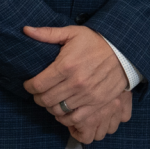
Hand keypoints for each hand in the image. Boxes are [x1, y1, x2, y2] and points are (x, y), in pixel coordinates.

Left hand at [22, 25, 133, 145]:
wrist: (124, 51)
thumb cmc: (96, 41)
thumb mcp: (72, 33)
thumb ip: (47, 33)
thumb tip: (26, 30)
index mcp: (66, 65)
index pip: (37, 84)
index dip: (29, 86)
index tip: (29, 84)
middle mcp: (75, 83)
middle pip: (45, 99)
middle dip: (37, 98)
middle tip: (38, 93)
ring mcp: (87, 95)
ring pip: (58, 110)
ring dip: (50, 107)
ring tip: (51, 101)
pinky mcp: (97, 103)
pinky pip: (75, 118)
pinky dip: (65, 118)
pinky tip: (63, 111)